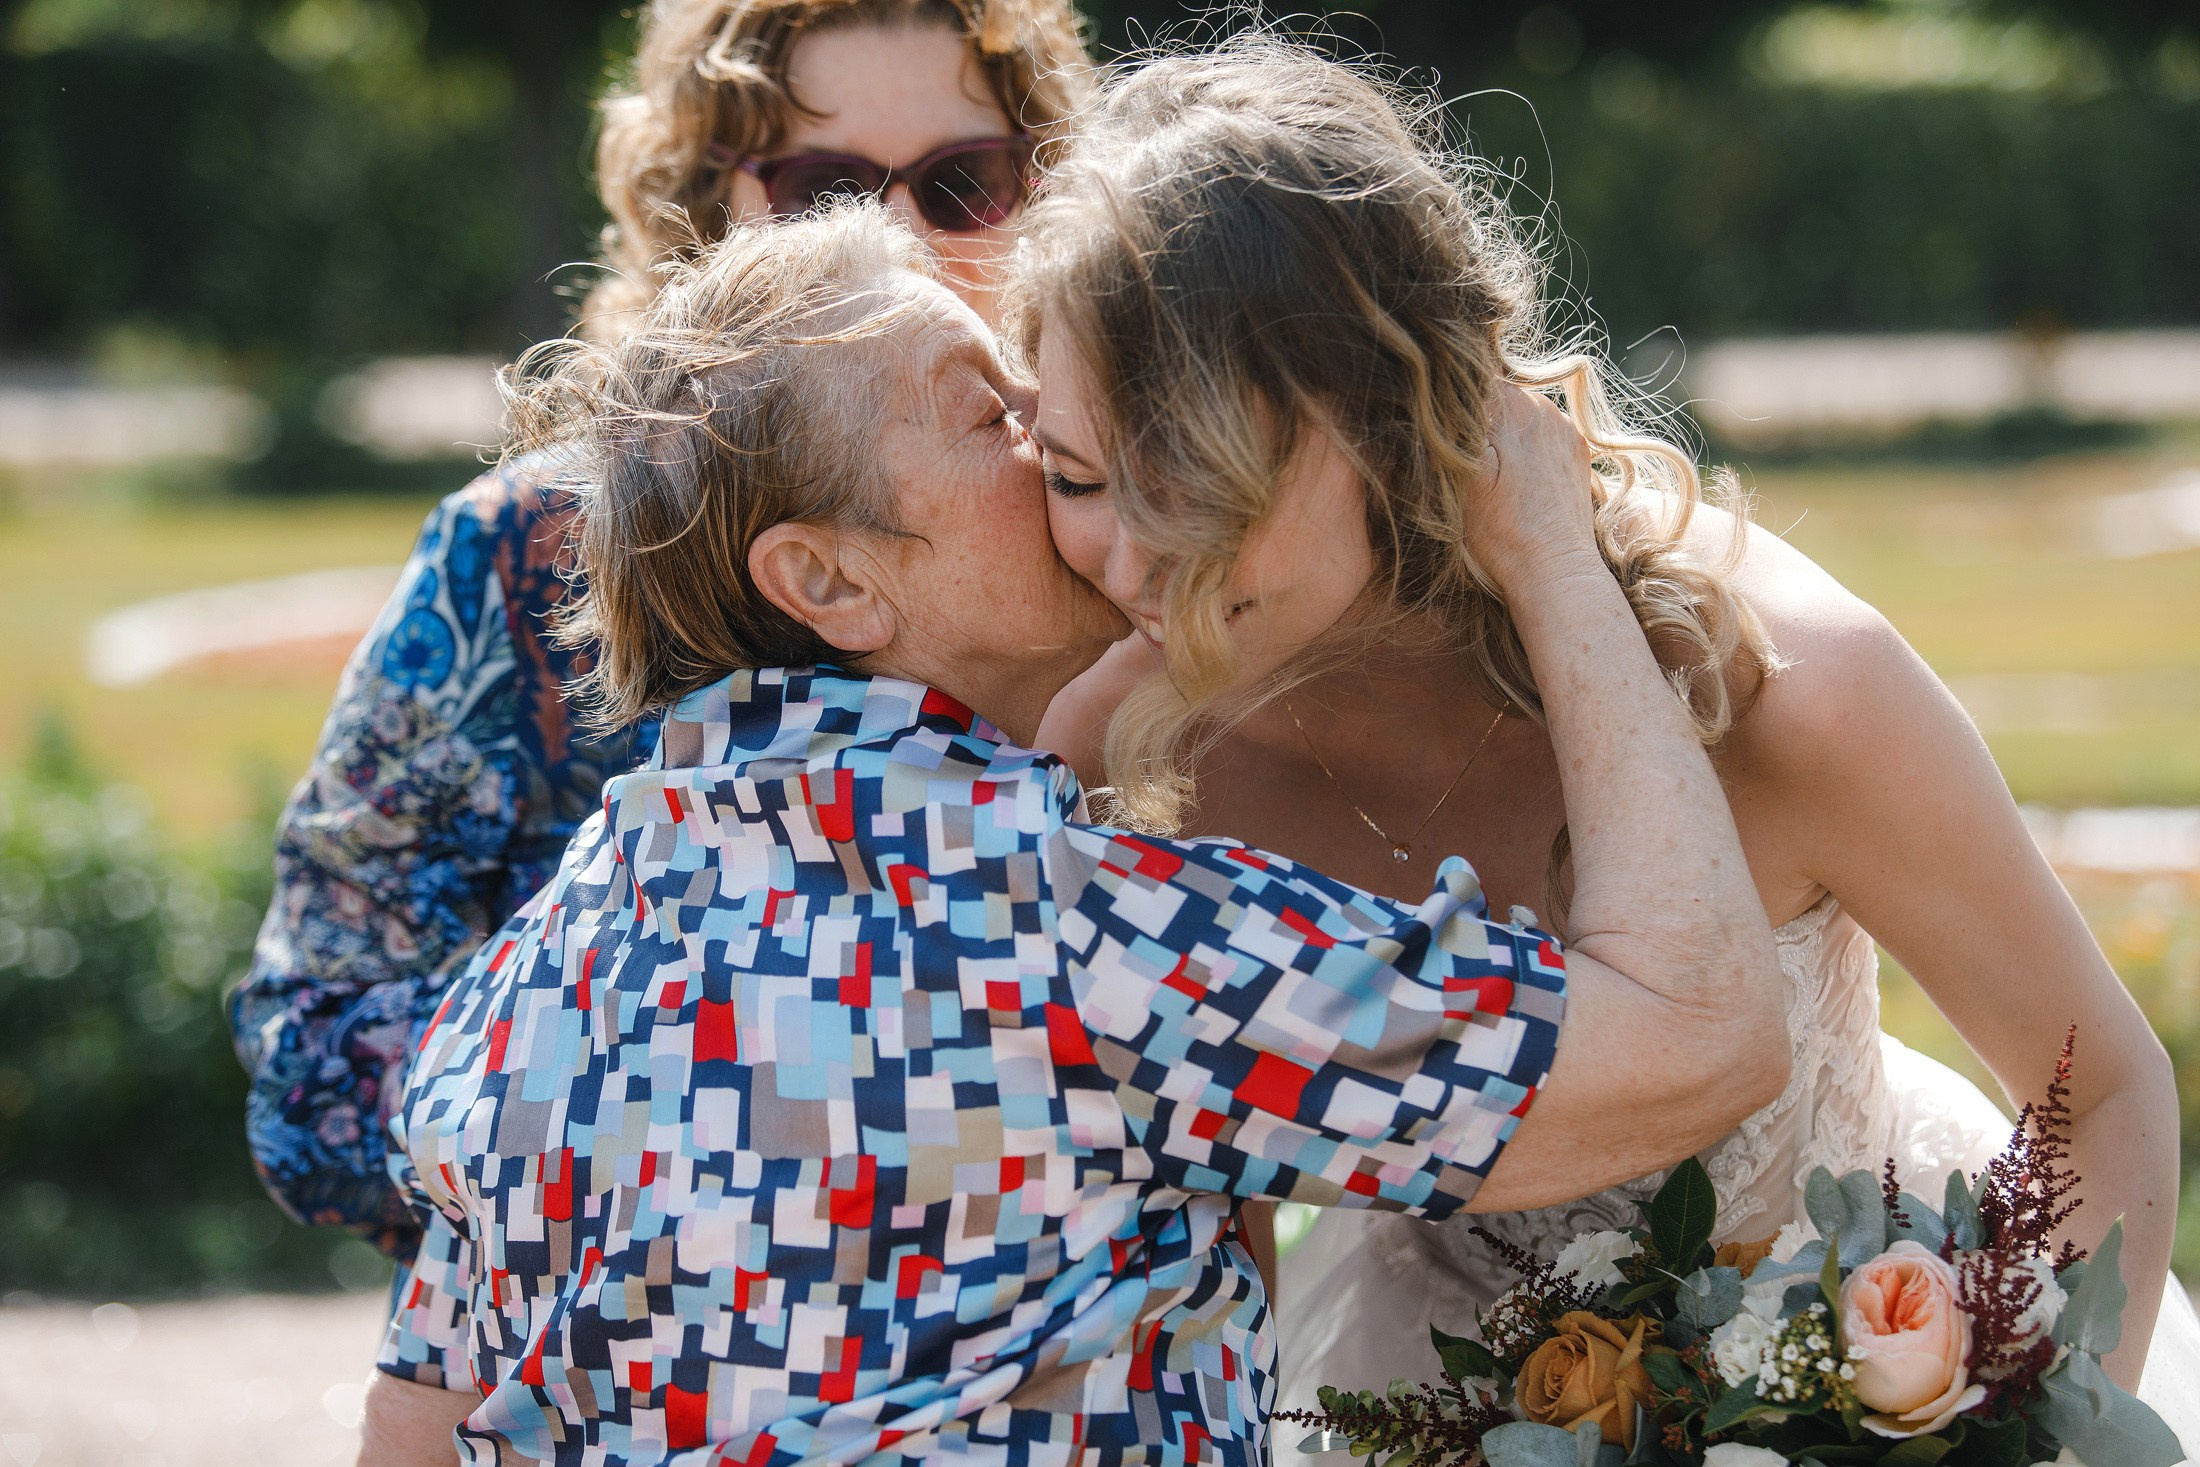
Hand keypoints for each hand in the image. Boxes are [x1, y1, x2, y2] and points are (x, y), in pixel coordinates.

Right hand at [1463, 385, 1602, 599]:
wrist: (1555, 570)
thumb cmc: (1501, 532)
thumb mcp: (1462, 478)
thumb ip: (1456, 428)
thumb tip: (1442, 400)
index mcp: (1513, 406)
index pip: (1473, 381)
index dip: (1453, 402)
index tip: (1443, 433)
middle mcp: (1544, 409)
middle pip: (1500, 395)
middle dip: (1481, 416)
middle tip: (1466, 455)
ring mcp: (1565, 430)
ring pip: (1523, 414)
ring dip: (1505, 432)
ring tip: (1493, 471)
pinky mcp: (1577, 453)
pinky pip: (1544, 434)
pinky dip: (1528, 447)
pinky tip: (1518, 479)